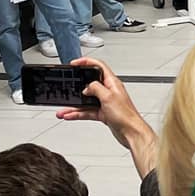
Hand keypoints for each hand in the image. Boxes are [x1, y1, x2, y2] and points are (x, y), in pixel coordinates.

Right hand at [58, 57, 157, 177]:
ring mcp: (105, 103)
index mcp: (113, 83)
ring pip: (86, 101)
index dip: (86, 62)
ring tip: (63, 109)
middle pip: (90, 85)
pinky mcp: (103, 113)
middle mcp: (109, 91)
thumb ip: (96, 88)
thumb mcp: (108, 97)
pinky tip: (70, 115)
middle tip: (66, 87)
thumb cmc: (126, 115)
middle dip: (76, 87)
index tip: (75, 63)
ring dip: (74, 105)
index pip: (99, 66)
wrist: (131, 132)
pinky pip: (87, 111)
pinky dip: (78, 114)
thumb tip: (87, 87)